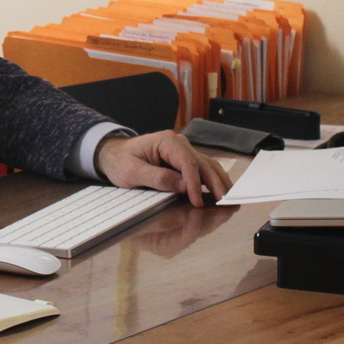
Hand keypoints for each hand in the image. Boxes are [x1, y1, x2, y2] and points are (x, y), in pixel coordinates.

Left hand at [94, 131, 231, 205]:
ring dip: (219, 181)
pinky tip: (221, 190)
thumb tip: (183, 186)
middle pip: (202, 163)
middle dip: (214, 183)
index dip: (194, 184)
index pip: (187, 163)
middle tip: (225, 202)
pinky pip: (202, 168)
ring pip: (207, 164)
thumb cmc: (120, 162)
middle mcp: (178, 142)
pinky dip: (213, 179)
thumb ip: (156, 178)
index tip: (197, 202)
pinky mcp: (184, 159)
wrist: (115, 154)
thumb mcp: (131, 172)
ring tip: (229, 198)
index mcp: (165, 142)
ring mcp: (183, 149)